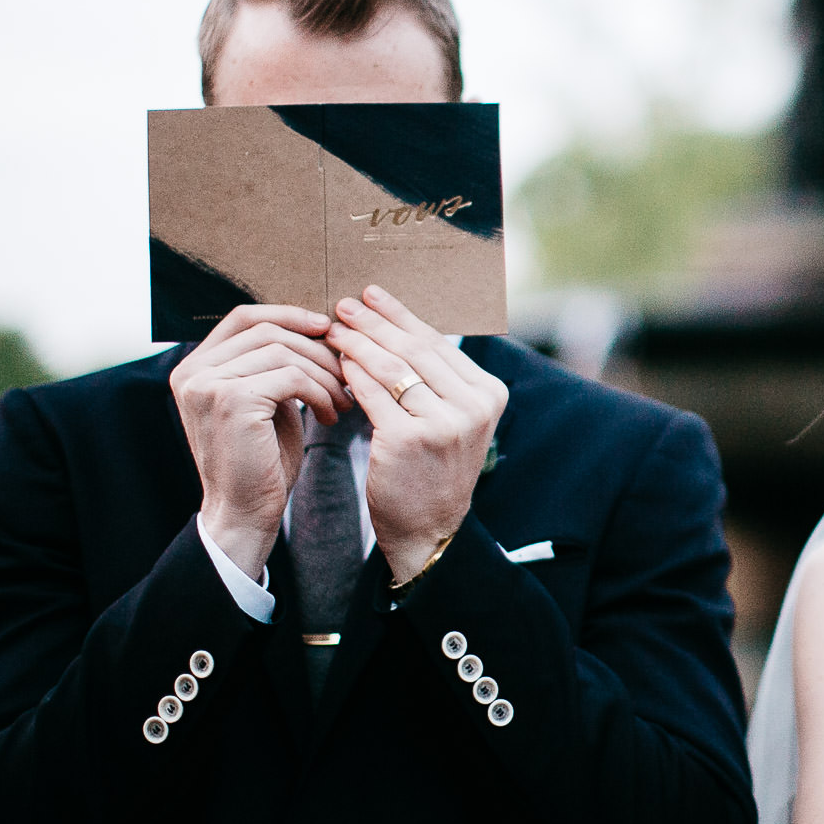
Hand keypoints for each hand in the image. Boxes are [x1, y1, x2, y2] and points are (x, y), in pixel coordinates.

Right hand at [170, 305, 350, 578]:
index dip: (288, 315)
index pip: (243, 317)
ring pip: (283, 351)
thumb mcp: (265, 403)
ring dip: (323, 374)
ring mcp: (207, 384)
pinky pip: (290, 376)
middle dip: (315, 348)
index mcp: (195, 366)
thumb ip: (274, 367)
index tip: (327, 328)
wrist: (243, 512)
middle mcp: (192, 370)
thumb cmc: (260, 462)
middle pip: (267, 330)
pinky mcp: (230, 400)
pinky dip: (319, 391)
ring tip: (341, 400)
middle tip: (346, 374)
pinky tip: (330, 414)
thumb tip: (318, 331)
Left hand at [327, 286, 507, 584]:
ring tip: (334, 328)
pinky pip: (372, 394)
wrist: (428, 529)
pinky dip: (352, 374)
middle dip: (375, 323)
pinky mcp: (407, 440)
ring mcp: (442, 424)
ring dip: (358, 343)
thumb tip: (397, 325)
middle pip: (415, 349)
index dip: (402, 316)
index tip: (373, 295)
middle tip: (345, 304)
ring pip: (392, 367)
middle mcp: (472, 406)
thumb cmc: (432, 469)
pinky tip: (337, 362)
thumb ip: (437, 378)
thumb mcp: (452, 420)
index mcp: (488, 394)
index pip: (439, 343)